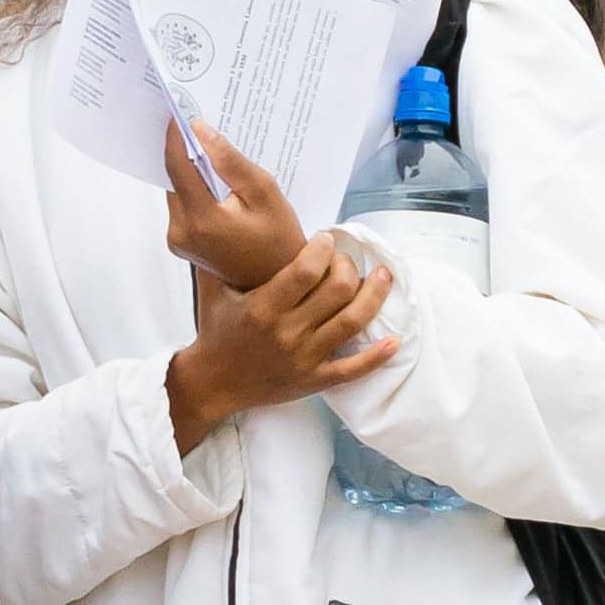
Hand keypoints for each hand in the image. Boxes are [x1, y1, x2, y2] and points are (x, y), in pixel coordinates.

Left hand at [160, 118, 307, 292]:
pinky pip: (182, 205)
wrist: (278, 281)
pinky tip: (211, 177)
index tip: (176, 111)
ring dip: (189, 170)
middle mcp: (182, 231)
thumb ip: (231, 161)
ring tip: (206, 148)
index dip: (174, 135)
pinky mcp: (180, 243)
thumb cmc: (279, 240)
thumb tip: (201, 130)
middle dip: (183, 150)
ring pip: (177, 191)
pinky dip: (193, 189)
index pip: (177, 166)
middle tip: (194, 122)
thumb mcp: (264, 193)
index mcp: (202, 220)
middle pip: (174, 178)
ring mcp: (178, 240)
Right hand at [164, 235, 399, 440]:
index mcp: (263, 308)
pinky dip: (377, 356)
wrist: (211, 385)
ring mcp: (303, 358)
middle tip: (344, 260)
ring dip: (374, 296)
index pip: (305, 270)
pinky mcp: (313, 379)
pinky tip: (394, 340)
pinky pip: (352, 369)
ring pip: (352, 322)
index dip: (323, 248)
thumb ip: (217, 257)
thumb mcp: (210, 291)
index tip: (324, 239)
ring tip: (383, 277)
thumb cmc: (215, 332)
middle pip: (337, 290)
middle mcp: (286, 332)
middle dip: (348, 267)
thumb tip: (224, 220)